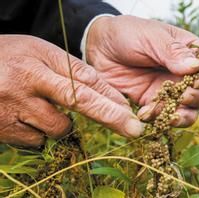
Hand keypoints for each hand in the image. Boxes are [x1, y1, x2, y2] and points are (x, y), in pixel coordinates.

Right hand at [0, 35, 143, 146]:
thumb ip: (68, 69)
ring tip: (42, 108)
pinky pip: (38, 140)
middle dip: (111, 116)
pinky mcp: (4, 129)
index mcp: (39, 58)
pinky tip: (27, 118)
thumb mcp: (37, 51)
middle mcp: (29, 81)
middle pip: (79, 100)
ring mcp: (15, 107)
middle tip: (134, 130)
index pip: (84, 77)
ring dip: (62, 124)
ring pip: (60, 128)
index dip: (110, 95)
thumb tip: (103, 91)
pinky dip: (40, 133)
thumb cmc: (7, 57)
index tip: (130, 110)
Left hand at [86, 15, 198, 126]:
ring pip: (191, 110)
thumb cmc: (127, 33)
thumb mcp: (151, 36)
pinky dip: (160, 120)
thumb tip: (198, 67)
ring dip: (184, 115)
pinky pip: (165, 117)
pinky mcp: (153, 103)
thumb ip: (173, 52)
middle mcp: (184, 73)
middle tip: (183, 95)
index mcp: (189, 51)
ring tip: (170, 113)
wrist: (98, 47)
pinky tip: (145, 113)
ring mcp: (170, 90)